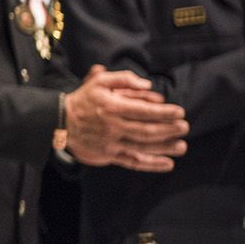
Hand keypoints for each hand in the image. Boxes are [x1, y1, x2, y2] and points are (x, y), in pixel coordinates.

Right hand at [64, 65, 188, 171]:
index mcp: (111, 107)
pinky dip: (152, 164)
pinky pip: (133, 162)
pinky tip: (167, 163)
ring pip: (143, 147)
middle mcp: (112, 126)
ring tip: (182, 146)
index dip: (163, 112)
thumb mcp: (98, 81)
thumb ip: (123, 79)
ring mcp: (111, 142)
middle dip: (169, 129)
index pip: (143, 111)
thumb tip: (147, 85)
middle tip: (184, 127)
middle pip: (146, 130)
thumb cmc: (83, 99)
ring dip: (165, 147)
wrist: (60, 121)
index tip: (179, 112)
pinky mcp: (109, 155)